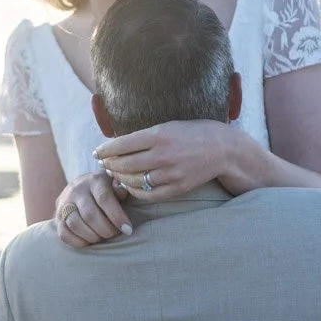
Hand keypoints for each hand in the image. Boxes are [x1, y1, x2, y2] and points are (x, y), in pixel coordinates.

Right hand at [55, 170, 132, 248]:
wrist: (82, 187)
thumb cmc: (106, 190)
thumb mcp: (116, 185)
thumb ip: (120, 188)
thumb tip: (121, 191)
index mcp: (95, 180)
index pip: (104, 199)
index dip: (117, 216)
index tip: (127, 229)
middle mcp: (77, 189)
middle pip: (90, 214)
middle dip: (105, 229)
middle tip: (114, 234)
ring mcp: (64, 203)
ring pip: (75, 224)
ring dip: (92, 236)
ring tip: (102, 237)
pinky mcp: (57, 216)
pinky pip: (63, 233)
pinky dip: (78, 241)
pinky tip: (89, 242)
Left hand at [94, 121, 236, 200]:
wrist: (222, 149)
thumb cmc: (192, 133)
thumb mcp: (167, 126)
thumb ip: (144, 136)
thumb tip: (117, 145)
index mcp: (159, 135)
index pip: (122, 144)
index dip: (105, 150)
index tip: (97, 152)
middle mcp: (163, 155)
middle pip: (125, 164)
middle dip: (110, 165)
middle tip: (104, 164)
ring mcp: (171, 173)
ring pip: (134, 181)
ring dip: (120, 178)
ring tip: (115, 174)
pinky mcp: (177, 188)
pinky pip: (148, 194)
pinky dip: (135, 191)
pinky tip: (129, 186)